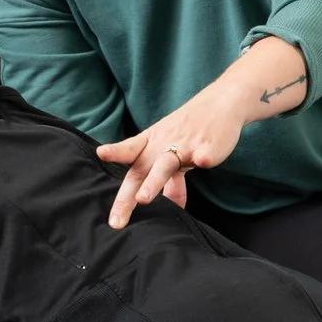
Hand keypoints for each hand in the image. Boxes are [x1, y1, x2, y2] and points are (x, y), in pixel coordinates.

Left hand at [96, 93, 246, 228]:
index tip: (100, 153)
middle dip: (127, 196)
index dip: (115, 152)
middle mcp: (164, 144)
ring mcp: (185, 145)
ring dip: (153, 181)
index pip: (129, 150)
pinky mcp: (207, 146)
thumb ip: (170, 180)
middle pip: (141, 170)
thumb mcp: (174, 151)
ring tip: (143, 198)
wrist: (221, 102)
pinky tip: (204, 162)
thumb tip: (172, 206)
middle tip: (116, 219)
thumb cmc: (191, 128)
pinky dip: (204, 157)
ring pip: (165, 164)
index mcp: (152, 142)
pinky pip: (204, 154)